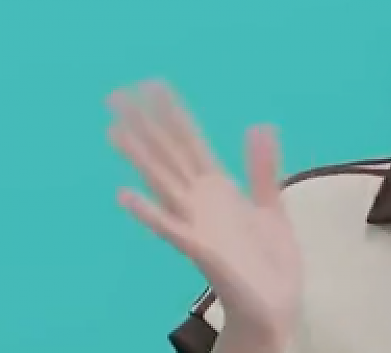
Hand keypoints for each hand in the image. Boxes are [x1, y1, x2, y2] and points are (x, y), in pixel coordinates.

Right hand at [108, 81, 302, 345]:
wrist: (276, 304)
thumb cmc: (269, 261)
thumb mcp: (270, 206)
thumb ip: (262, 169)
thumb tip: (260, 126)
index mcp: (218, 189)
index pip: (190, 143)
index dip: (173, 114)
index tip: (153, 84)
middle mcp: (200, 202)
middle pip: (169, 155)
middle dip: (146, 125)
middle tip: (115, 94)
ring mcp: (196, 224)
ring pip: (163, 183)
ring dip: (140, 158)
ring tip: (114, 130)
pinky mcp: (201, 250)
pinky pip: (171, 229)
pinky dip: (149, 213)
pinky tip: (125, 195)